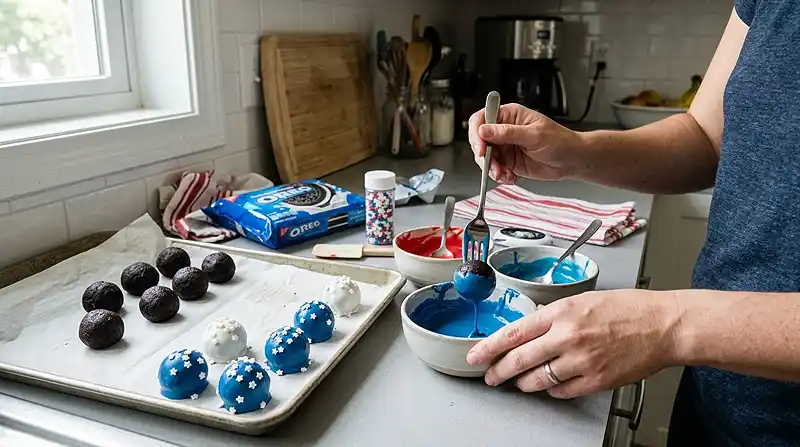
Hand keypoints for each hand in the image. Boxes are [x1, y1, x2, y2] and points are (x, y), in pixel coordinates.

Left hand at [465, 290, 678, 398]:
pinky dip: (552, 389)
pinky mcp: (596, 380)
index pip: (513, 333)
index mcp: (562, 312)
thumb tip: (530, 327)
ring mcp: (582, 361)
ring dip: (522, 383)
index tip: (475, 355)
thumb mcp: (582, 300)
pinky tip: (551, 383)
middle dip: (498, 371)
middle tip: (490, 376)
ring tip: (518, 381)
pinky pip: (561, 390)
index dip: (488, 347)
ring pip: (537, 380)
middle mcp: (568, 336)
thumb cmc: (627, 309)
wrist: (662, 325)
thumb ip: (553, 314)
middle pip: (519, 360)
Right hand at [468, 103, 584, 183]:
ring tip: (504, 174)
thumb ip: (508, 133)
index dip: (477, 133)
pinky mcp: (508, 161)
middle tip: (492, 166)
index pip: (482, 118)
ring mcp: (505, 146)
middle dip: (484, 156)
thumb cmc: (560, 141)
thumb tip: (484, 130)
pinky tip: (511, 177)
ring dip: (491, 169)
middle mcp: (504, 130)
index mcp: (510, 115)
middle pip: (480, 140)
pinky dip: (500, 176)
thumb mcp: (534, 135)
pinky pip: (494, 169)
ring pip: (485, 158)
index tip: (481, 148)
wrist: (571, 160)